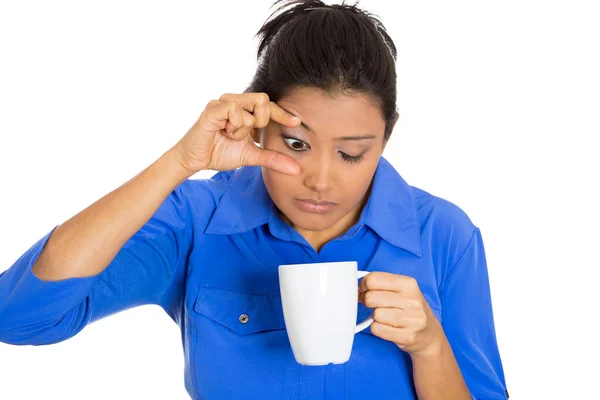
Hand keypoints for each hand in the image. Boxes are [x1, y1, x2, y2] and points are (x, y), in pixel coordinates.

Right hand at [172, 92, 301, 174]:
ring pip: (249, 108)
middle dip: (260, 122)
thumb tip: (296, 169)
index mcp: (245, 109)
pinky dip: (234, 126)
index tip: (296, 122)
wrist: (195, 160)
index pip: (269, 105)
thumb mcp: (251, 156)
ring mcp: (223, 102)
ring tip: (229, 135)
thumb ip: (273, 159)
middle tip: (246, 136)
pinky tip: (223, 132)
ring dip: (243, 129)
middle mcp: (235, 101)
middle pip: (263, 100)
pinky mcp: (213, 108)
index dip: (283, 114)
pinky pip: (235, 111)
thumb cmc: (220, 153)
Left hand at [358, 272, 443, 356]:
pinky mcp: (407, 336)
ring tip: (385, 317)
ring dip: (375, 317)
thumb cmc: (410, 309)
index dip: (363, 285)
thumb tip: (356, 288)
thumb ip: (380, 284)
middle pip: (371, 298)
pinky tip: (387, 327)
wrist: (430, 335)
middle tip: (372, 304)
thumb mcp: (402, 290)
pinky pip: (377, 329)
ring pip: (375, 315)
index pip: (373, 279)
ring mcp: (412, 320)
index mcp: (409, 284)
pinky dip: (377, 329)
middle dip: (367, 301)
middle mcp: (412, 300)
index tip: (364, 290)